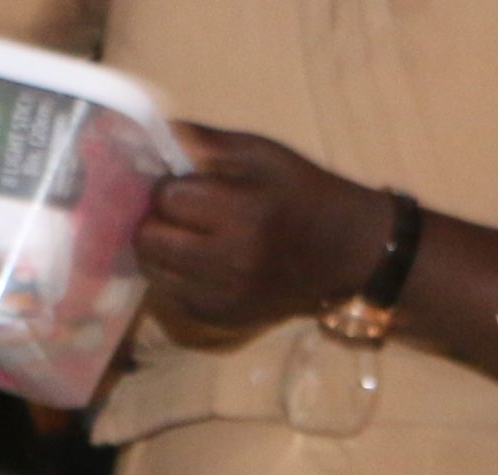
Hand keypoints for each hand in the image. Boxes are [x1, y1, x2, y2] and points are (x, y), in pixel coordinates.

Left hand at [134, 125, 393, 333]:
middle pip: (151, 239)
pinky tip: (196, 263)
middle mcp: (233, 261)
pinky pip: (171, 296)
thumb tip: (152, 135)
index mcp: (244, 213)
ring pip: (154, 270)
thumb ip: (206, 142)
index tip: (186, 185)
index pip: (167, 197)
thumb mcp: (263, 153)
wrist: (346, 252)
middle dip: (156, 220)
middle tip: (177, 213)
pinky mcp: (225, 318)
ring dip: (161, 250)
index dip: (169, 186)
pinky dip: (174, 277)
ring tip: (184, 237)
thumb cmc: (303, 194)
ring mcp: (227, 296)